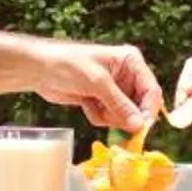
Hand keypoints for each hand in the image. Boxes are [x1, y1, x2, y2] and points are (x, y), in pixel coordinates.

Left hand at [32, 41, 160, 132]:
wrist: (40, 69)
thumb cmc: (68, 65)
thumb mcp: (97, 83)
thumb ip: (120, 104)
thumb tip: (139, 125)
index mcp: (131, 62)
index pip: (151, 91)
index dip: (147, 111)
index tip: (139, 128)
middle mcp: (127, 76)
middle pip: (140, 107)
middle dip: (123, 115)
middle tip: (106, 113)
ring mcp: (115, 90)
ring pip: (124, 116)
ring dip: (108, 116)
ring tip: (92, 103)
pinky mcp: (102, 101)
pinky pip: (110, 118)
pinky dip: (98, 116)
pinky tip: (85, 104)